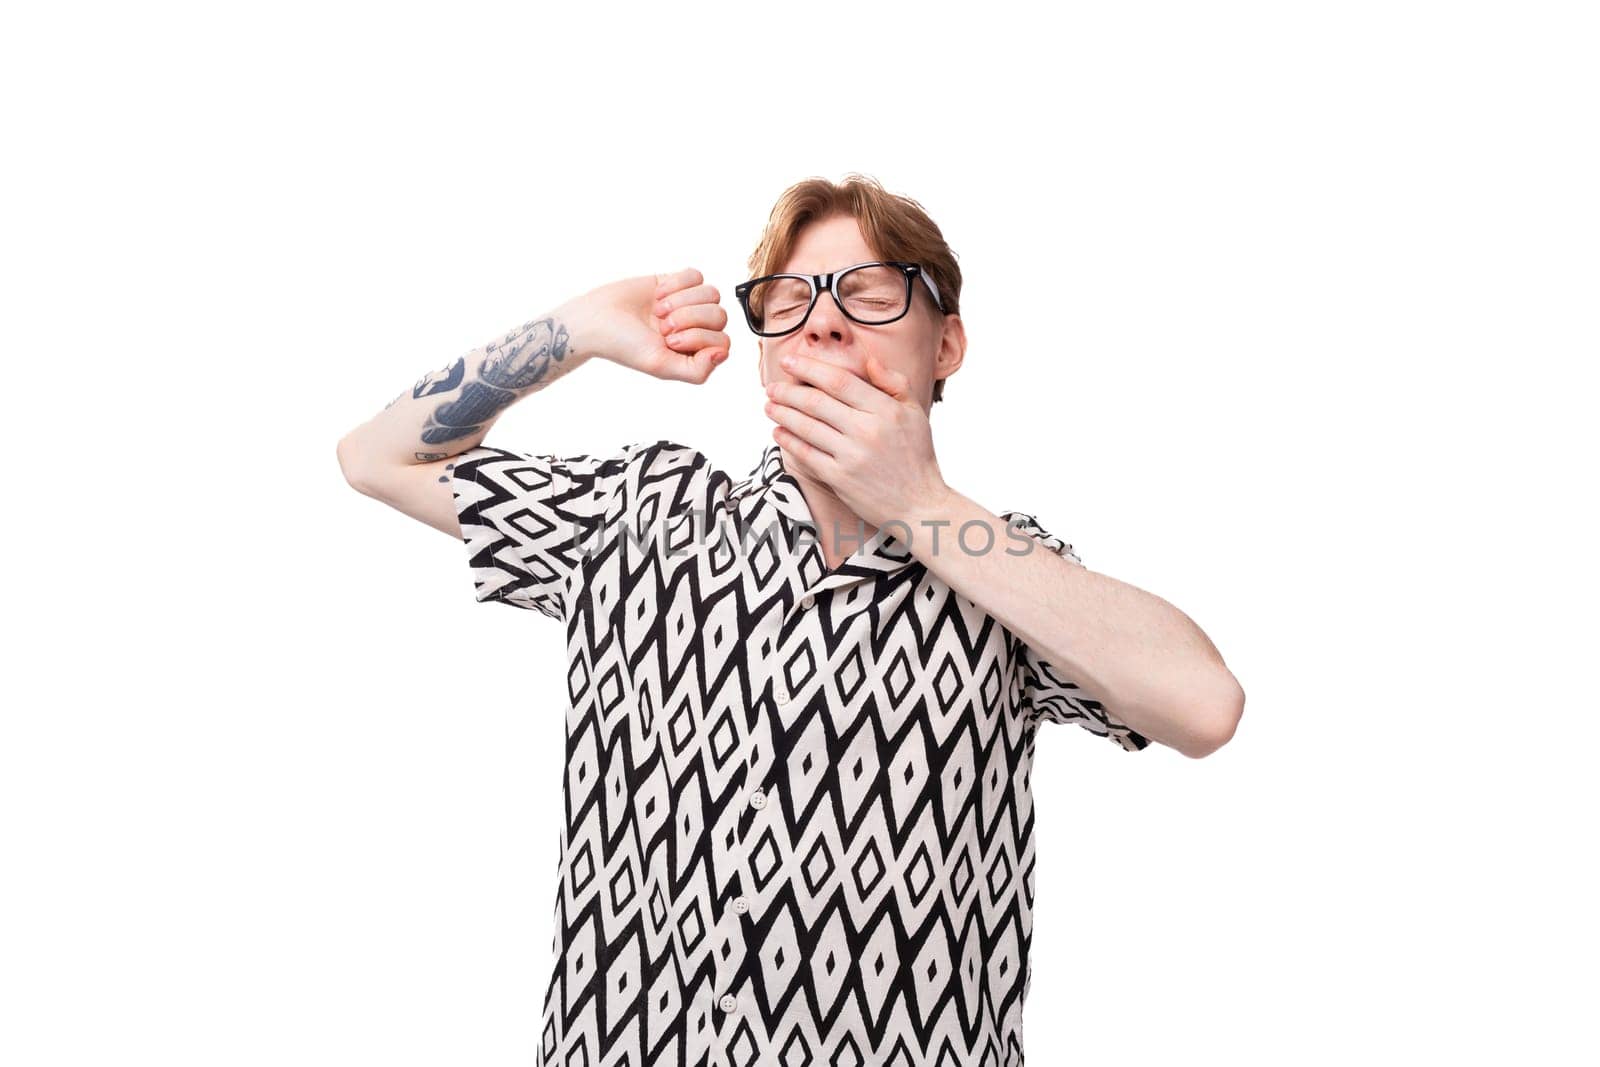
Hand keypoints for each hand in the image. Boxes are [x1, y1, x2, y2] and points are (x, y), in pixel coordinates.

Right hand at [565, 268, 730, 382]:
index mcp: (695, 352)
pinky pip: (696, 276)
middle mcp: (695, 328)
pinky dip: (676, 283)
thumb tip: (722, 353)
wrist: (596, 319)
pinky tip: (657, 294)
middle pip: (719, 316)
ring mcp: (687, 304)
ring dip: (682, 300)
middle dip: (688, 318)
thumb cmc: (625, 346)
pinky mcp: (676, 282)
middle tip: (660, 325)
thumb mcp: (662, 366)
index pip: (722, 341)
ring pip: (712, 293)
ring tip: (658, 310)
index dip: (698, 337)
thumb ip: (697, 370)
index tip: (668, 340)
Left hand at [763, 353, 950, 528]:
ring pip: (807, 427)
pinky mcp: (840, 478)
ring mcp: (852, 456)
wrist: (919, 504)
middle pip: (816, 403)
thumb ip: (894, 383)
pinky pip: (807, 454)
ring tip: (769, 406)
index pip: (839, 381)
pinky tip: (778, 432)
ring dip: (782, 414)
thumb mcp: (914, 413)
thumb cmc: (915, 455)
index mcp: (885, 410)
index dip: (810, 369)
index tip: (789, 362)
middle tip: (771, 387)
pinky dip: (789, 441)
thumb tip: (868, 360)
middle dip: (788, 392)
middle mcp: (867, 430)